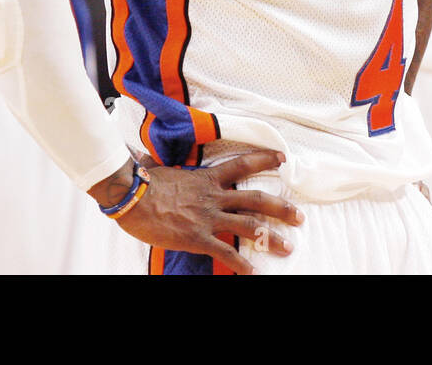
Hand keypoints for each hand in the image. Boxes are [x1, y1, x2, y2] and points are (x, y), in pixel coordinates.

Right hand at [98, 150, 302, 274]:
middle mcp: (214, 196)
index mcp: (207, 178)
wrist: (133, 198)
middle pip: (256, 199)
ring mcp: (208, 217)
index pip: (242, 164)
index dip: (264, 159)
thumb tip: (146, 159)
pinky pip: (226, 252)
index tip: (282, 158)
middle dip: (281, 208)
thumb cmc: (144, 183)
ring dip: (272, 237)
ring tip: (288, 247)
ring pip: (249, 226)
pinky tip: (254, 272)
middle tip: (299, 216)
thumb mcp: (161, 169)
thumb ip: (165, 167)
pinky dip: (242, 264)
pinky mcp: (198, 238)